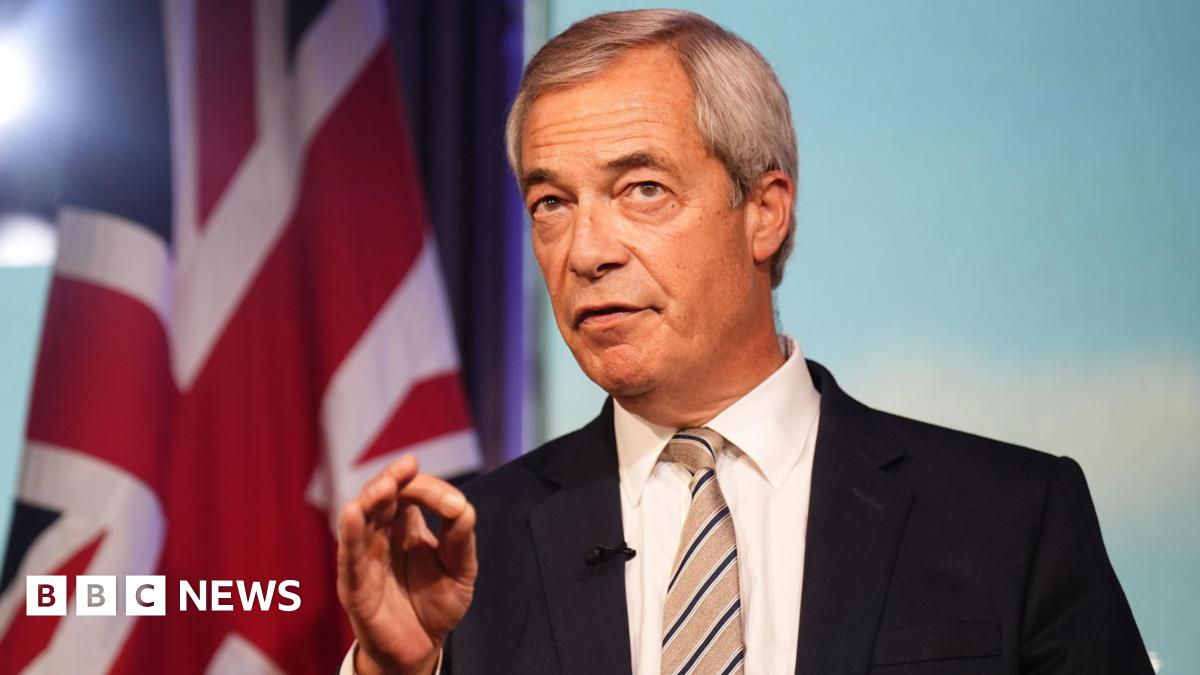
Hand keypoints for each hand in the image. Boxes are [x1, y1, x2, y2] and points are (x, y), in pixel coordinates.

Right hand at [337, 455, 476, 674]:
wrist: (422, 648)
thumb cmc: (437, 602)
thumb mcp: (461, 568)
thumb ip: (461, 538)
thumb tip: (461, 506)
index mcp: (406, 525)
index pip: (409, 492)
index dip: (426, 488)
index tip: (452, 503)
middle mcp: (381, 535)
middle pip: (379, 497)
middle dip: (390, 480)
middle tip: (405, 469)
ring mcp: (365, 559)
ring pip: (359, 520)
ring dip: (369, 500)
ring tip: (384, 487)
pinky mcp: (355, 587)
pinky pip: (348, 557)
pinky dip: (349, 535)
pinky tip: (352, 514)